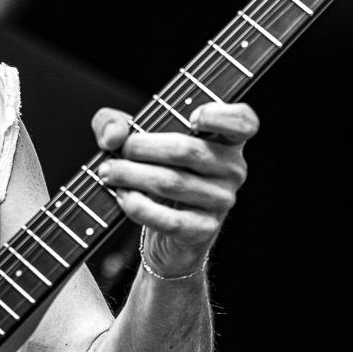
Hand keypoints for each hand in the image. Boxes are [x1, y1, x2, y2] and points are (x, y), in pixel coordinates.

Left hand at [92, 101, 258, 276]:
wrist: (168, 235)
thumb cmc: (157, 176)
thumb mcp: (135, 141)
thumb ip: (114, 124)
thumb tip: (112, 136)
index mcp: (226, 140)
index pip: (243, 122)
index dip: (221, 116)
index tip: (193, 117)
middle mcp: (232, 169)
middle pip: (187, 150)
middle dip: (142, 147)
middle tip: (119, 151)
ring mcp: (221, 201)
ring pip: (173, 183)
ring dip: (132, 175)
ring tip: (109, 172)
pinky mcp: (204, 229)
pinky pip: (169, 218)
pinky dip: (139, 206)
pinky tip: (123, 197)